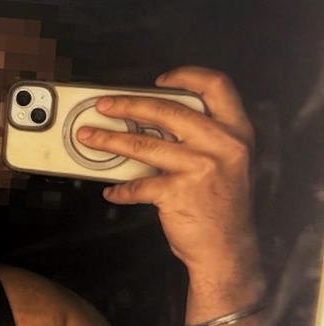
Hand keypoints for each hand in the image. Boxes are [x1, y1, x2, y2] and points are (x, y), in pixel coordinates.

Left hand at [76, 67, 259, 277]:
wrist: (227, 250)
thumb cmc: (223, 206)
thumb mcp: (230, 163)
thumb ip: (204, 139)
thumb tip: (156, 121)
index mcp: (236, 132)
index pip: (217, 86)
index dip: (187, 76)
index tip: (159, 80)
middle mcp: (222, 145)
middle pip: (166, 110)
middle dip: (127, 105)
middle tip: (104, 106)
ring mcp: (199, 168)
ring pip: (142, 144)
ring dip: (109, 140)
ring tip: (89, 138)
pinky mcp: (176, 192)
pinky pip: (137, 185)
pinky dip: (121, 189)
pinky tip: (112, 191)